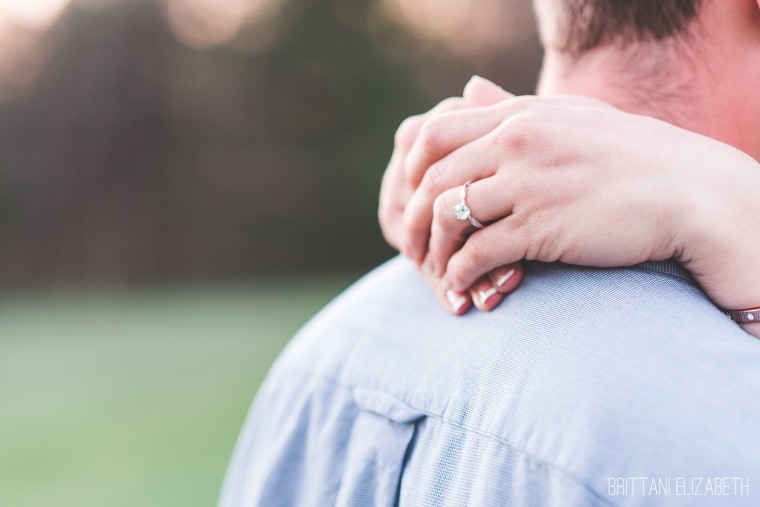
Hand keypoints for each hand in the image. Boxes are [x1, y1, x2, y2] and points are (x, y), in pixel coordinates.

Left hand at [399, 84, 759, 335]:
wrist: (686, 191)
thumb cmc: (628, 155)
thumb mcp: (568, 116)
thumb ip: (512, 106)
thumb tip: (467, 88)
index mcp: (518, 115)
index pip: (433, 136)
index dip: (412, 173)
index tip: (414, 202)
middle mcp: (516, 144)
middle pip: (433, 180)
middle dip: (414, 220)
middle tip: (412, 248)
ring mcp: (528, 185)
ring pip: (449, 218)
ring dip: (435, 251)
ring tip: (437, 273)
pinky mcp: (542, 228)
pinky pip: (478, 253)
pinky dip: (460, 274)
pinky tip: (462, 288)